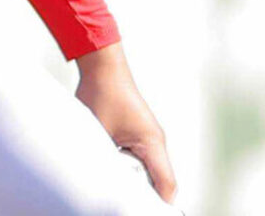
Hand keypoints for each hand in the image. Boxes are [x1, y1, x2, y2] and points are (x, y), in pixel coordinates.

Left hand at [75, 43, 177, 204]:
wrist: (101, 64)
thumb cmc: (101, 93)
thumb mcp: (100, 132)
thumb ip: (103, 158)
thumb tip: (98, 180)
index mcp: (152, 143)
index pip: (166, 185)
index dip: (159, 205)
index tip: (142, 211)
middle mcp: (155, 141)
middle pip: (159, 181)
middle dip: (144, 194)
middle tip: (125, 201)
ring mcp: (148, 136)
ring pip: (149, 169)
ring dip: (135, 178)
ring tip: (117, 184)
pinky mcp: (138, 131)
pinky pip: (140, 157)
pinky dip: (130, 165)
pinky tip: (113, 167)